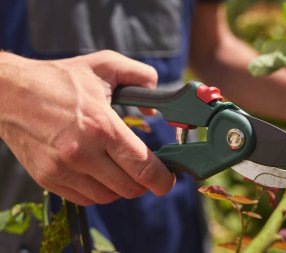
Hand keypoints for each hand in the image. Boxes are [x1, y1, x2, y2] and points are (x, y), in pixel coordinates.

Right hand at [0, 50, 174, 204]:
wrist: (10, 94)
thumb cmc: (58, 80)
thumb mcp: (104, 66)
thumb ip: (140, 76)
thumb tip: (154, 107)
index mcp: (101, 126)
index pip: (142, 167)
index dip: (161, 179)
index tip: (167, 180)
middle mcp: (82, 153)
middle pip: (129, 188)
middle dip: (144, 183)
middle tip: (145, 171)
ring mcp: (63, 170)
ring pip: (109, 197)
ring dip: (121, 187)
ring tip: (120, 168)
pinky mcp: (49, 179)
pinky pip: (86, 199)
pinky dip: (100, 191)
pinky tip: (99, 173)